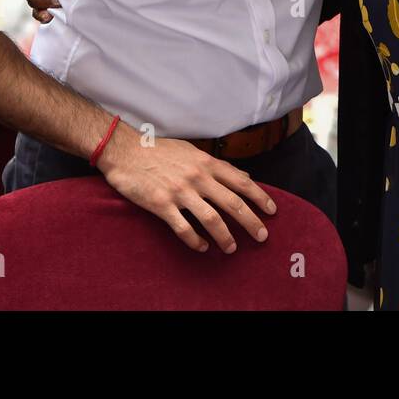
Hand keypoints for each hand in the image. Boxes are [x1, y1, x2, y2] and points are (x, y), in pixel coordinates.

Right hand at [96, 122, 278, 252]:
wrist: (125, 150)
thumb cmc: (160, 151)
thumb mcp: (194, 152)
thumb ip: (219, 167)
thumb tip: (245, 178)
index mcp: (207, 163)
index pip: (242, 183)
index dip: (260, 198)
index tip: (272, 211)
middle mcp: (198, 177)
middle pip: (232, 203)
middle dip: (251, 222)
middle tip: (262, 237)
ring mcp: (180, 191)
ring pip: (211, 219)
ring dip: (225, 237)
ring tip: (232, 249)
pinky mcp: (161, 204)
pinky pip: (183, 228)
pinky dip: (195, 241)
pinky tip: (202, 247)